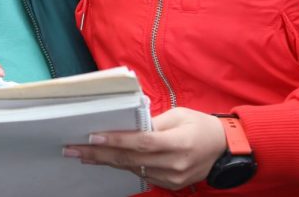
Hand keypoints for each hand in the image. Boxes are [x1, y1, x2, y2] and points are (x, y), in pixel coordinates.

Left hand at [63, 107, 225, 190]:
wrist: (225, 149)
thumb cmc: (201, 125)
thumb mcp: (179, 115)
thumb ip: (153, 121)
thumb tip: (126, 125)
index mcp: (179, 143)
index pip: (142, 143)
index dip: (116, 140)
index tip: (92, 136)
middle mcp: (175, 164)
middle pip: (130, 159)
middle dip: (98, 153)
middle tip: (72, 149)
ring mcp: (172, 178)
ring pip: (132, 168)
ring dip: (105, 161)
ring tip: (81, 154)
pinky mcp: (170, 184)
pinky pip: (141, 174)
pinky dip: (122, 165)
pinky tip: (104, 159)